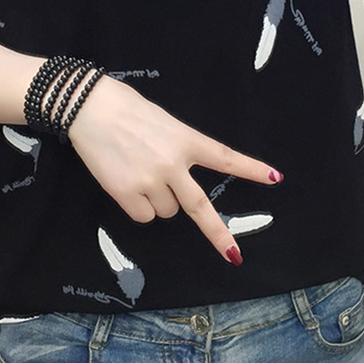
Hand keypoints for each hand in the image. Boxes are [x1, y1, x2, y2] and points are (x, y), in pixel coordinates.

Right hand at [67, 74, 282, 263]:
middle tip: (233, 255)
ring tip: (138, 172)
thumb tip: (174, 179)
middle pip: (199, 207)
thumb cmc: (125, 108)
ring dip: (157, 200)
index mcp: (185, 139)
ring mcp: (150, 180)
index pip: (223, 157)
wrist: (88, 106)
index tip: (274, 178)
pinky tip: (125, 183)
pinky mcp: (125, 192)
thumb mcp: (162, 122)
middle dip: (218, 233)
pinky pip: (142, 215)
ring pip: (166, 212)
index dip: (250, 169)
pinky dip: (137, 206)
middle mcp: (172, 163)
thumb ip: (176, 148)